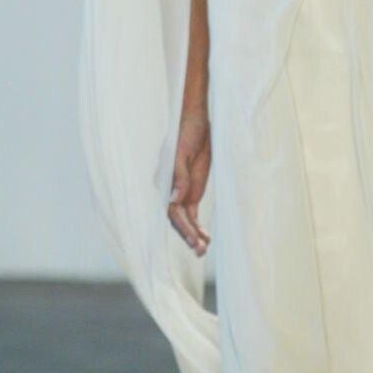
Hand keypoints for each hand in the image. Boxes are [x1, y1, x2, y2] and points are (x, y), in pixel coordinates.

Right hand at [168, 105, 211, 254]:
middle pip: (178, 220)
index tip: (193, 239)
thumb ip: (180, 176)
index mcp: (165, 183)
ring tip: (204, 251)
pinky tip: (207, 238)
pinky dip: (198, 226)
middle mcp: (170, 191)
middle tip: (200, 251)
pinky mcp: (191, 192)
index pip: (171, 211)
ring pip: (185, 220)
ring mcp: (181, 192)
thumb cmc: (186, 133)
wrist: (195, 121)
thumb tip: (174, 199)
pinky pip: (192, 214)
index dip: (182, 227)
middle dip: (188, 236)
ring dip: (193, 235)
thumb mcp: (183, 153)